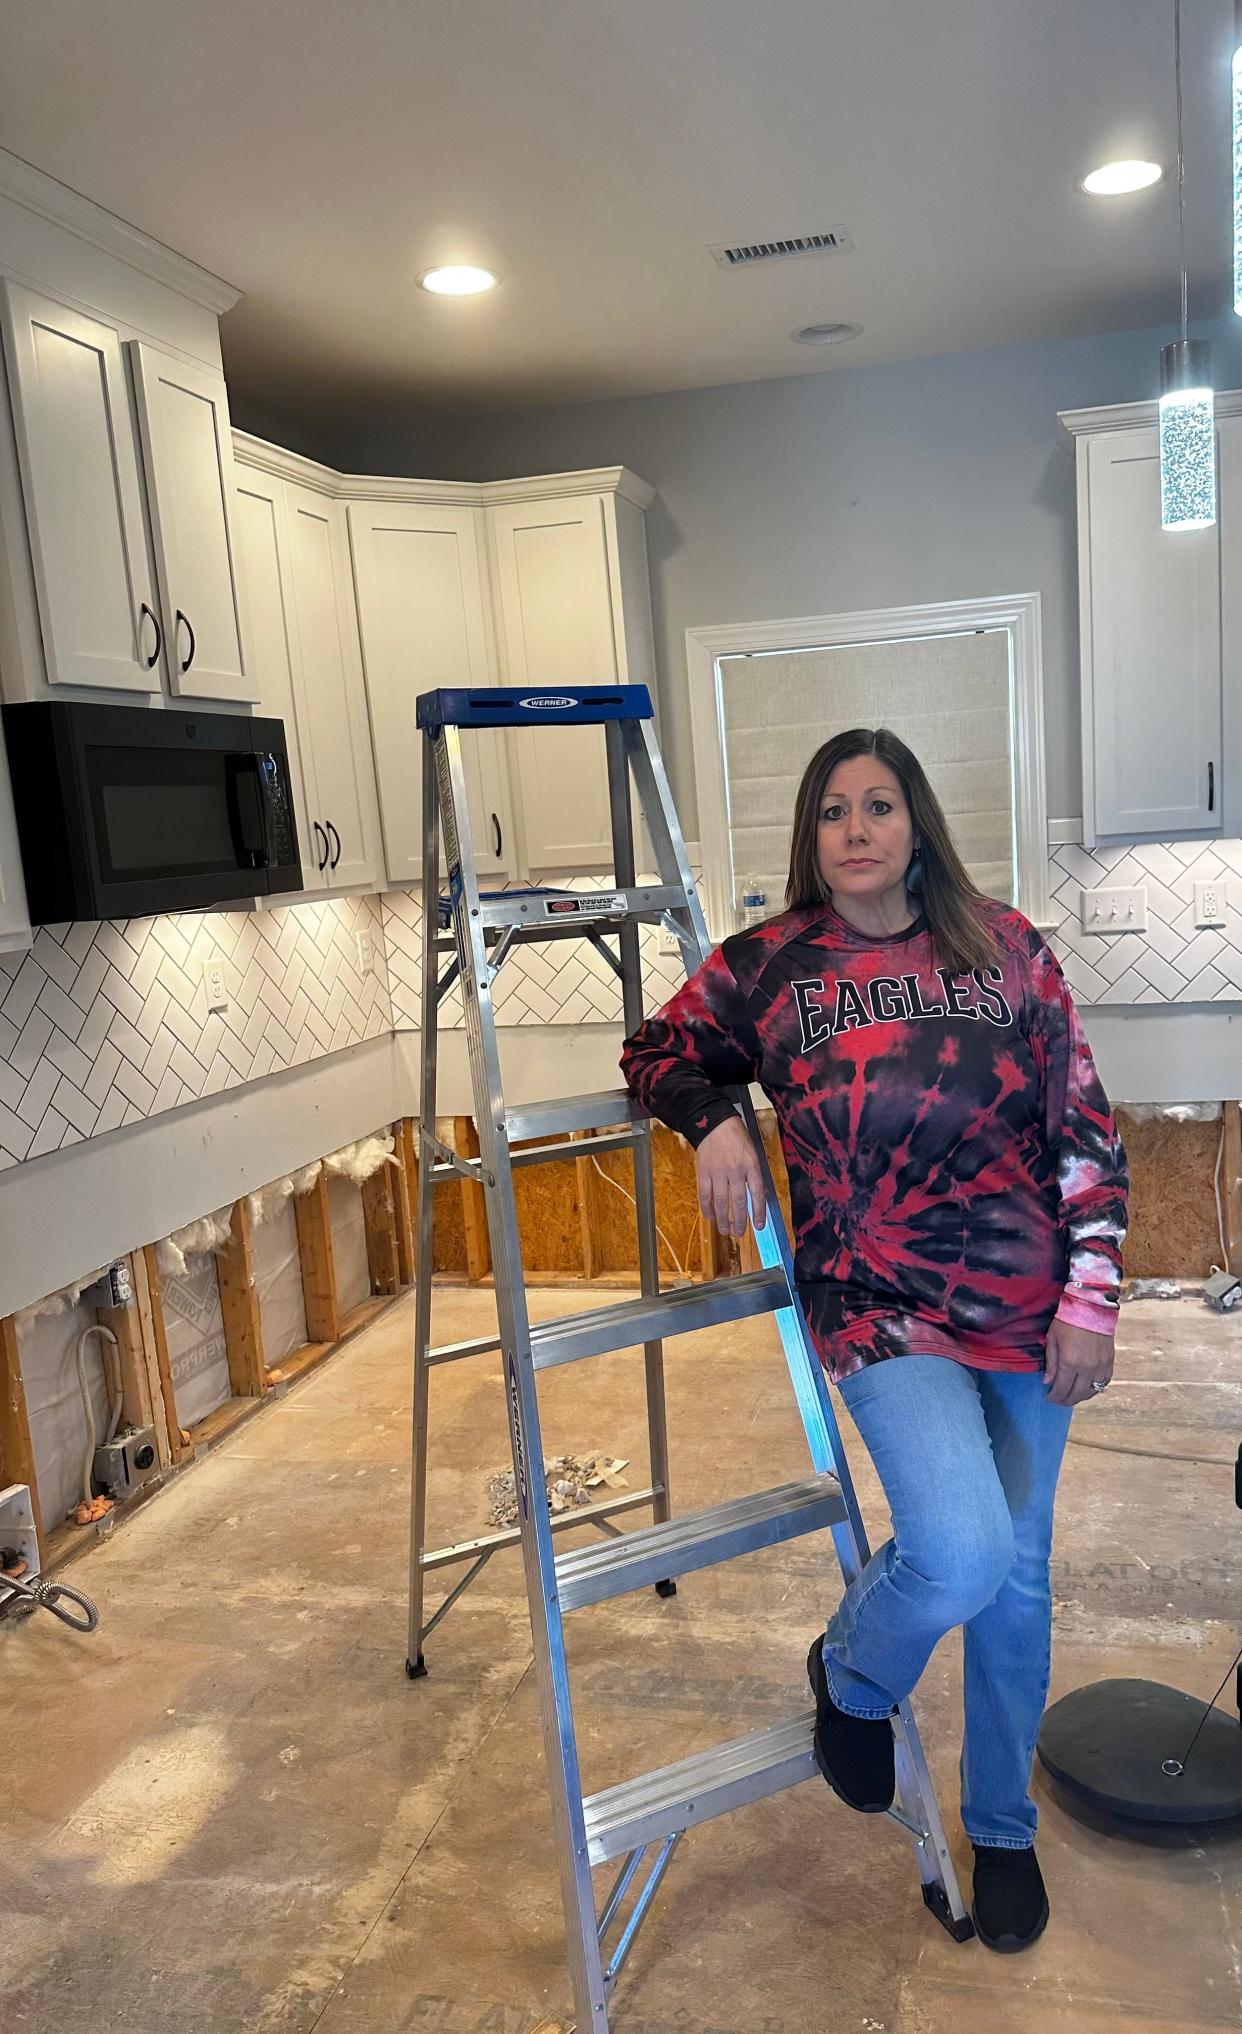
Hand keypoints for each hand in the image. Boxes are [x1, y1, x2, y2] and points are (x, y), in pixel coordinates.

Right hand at [694, 1116, 766, 1237]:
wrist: (714, 1123)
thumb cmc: (736, 1136)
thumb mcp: (752, 1152)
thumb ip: (754, 1174)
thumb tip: (756, 1198)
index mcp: (751, 1165)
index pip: (757, 1194)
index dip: (758, 1212)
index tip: (759, 1226)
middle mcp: (735, 1171)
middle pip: (738, 1202)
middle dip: (739, 1221)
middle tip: (739, 1233)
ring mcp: (718, 1172)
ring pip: (720, 1202)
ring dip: (723, 1219)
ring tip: (725, 1230)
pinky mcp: (703, 1172)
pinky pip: (705, 1195)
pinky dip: (707, 1208)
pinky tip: (710, 1216)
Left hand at [1044, 1318, 1114, 1406]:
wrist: (1091, 1307)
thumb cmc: (1067, 1321)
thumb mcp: (1052, 1340)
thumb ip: (1051, 1363)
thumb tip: (1047, 1382)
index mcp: (1069, 1362)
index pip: (1061, 1389)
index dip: (1055, 1397)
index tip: (1049, 1397)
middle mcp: (1086, 1368)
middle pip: (1077, 1394)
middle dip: (1066, 1400)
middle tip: (1059, 1400)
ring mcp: (1100, 1366)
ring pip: (1092, 1391)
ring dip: (1080, 1397)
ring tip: (1072, 1395)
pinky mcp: (1110, 1362)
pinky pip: (1104, 1383)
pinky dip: (1095, 1388)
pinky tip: (1087, 1387)